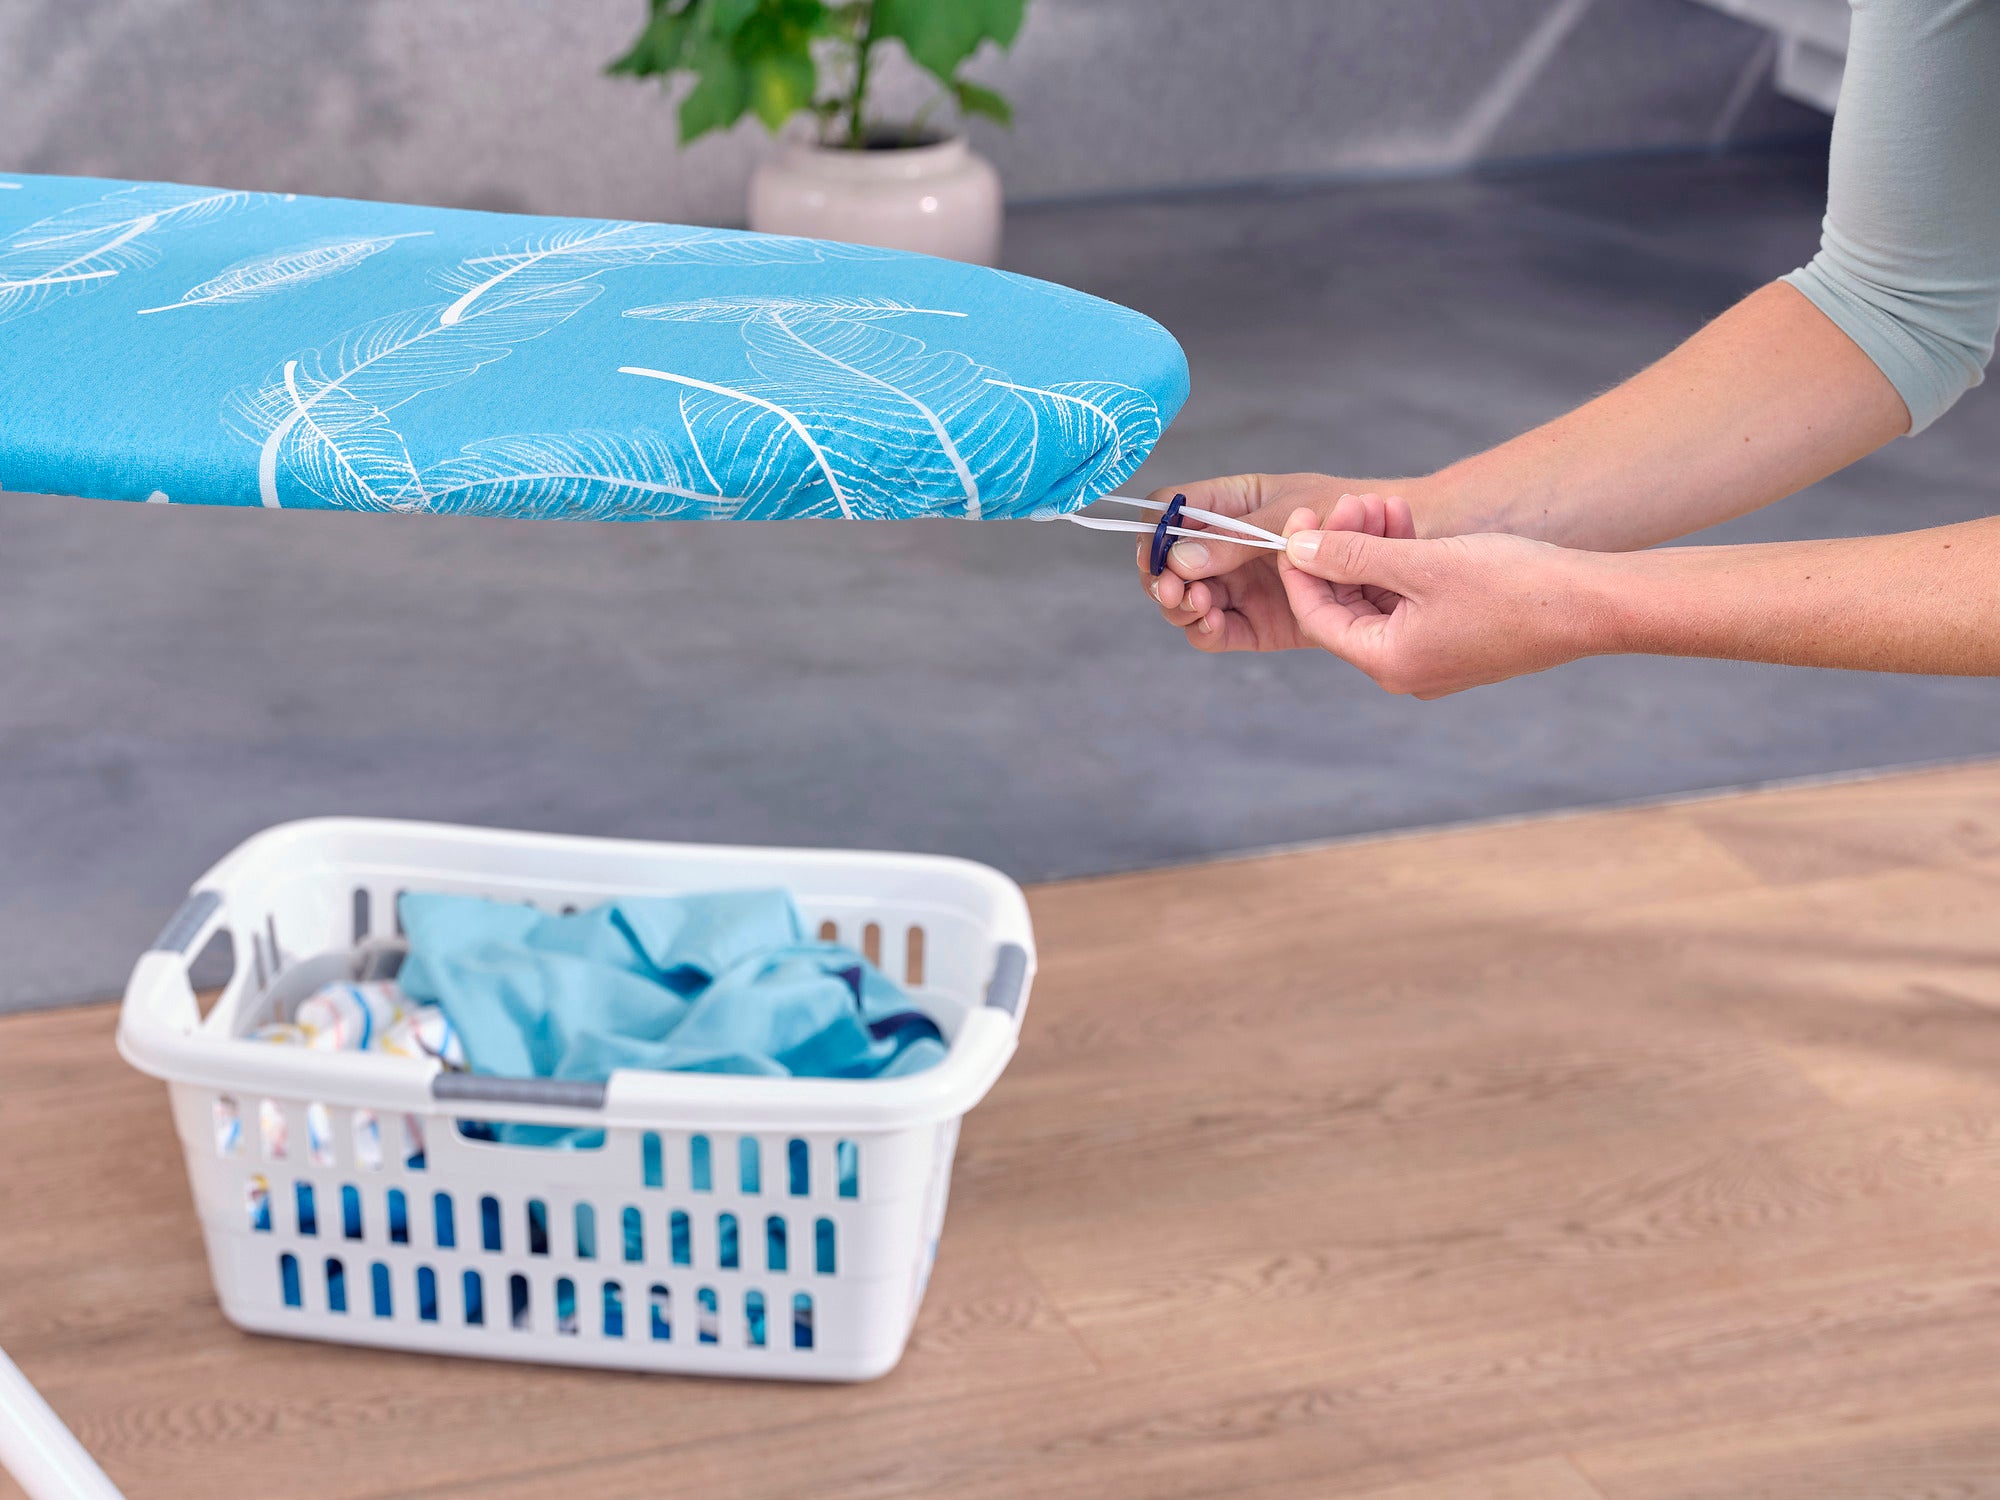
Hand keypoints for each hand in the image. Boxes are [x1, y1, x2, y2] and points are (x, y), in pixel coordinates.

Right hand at [1138, 474, 1418, 651]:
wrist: (1403, 542)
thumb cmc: (1350, 510)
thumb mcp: (1290, 513)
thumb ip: (1237, 539)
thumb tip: (1181, 561)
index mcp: (1229, 504)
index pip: (1170, 510)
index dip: (1154, 530)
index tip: (1156, 552)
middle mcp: (1226, 546)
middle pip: (1168, 564)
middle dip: (1163, 579)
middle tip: (1174, 589)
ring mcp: (1239, 585)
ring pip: (1187, 601)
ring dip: (1181, 606)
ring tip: (1199, 603)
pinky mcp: (1258, 622)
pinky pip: (1218, 631)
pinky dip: (1207, 630)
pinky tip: (1213, 623)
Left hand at [1275, 505, 1617, 695]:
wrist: (1593, 602)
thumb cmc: (1512, 585)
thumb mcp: (1420, 562)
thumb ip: (1352, 556)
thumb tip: (1297, 550)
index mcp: (1389, 662)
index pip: (1318, 615)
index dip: (1302, 565)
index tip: (1301, 521)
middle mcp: (1406, 669)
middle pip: (1348, 605)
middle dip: (1343, 548)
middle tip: (1355, 500)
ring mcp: (1433, 657)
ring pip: (1381, 598)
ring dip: (1375, 548)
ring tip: (1384, 504)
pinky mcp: (1458, 639)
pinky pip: (1413, 601)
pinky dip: (1404, 563)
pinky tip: (1407, 522)